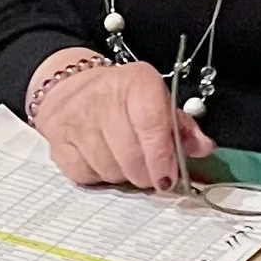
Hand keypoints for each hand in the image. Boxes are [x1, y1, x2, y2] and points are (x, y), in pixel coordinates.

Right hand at [28, 53, 213, 190]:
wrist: (70, 85)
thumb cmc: (122, 97)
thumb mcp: (157, 101)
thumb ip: (183, 127)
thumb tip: (202, 148)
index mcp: (137, 83)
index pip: (152, 126)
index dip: (162, 158)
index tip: (168, 178)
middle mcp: (103, 97)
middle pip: (131, 156)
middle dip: (146, 173)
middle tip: (150, 172)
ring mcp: (76, 120)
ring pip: (110, 170)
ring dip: (122, 174)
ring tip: (124, 160)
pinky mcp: (57, 141)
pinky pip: (85, 176)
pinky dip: (97, 176)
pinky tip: (101, 160)